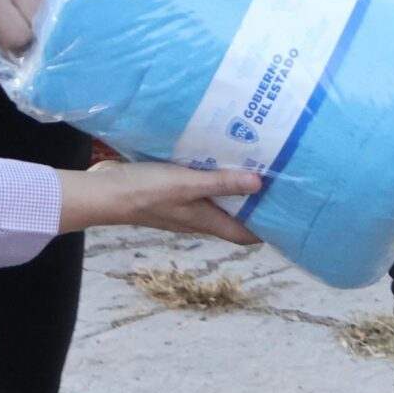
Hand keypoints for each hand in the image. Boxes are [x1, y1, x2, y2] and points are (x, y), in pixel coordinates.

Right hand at [57, 160, 261, 244]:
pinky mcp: (169, 194)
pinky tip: (214, 158)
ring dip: (232, 189)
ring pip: (216, 202)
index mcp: (206, 222)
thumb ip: (222, 183)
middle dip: (254, 203)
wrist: (105, 194)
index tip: (288, 213)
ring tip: (252, 163)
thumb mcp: (188, 184)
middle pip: (233, 217)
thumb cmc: (147, 191)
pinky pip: (198, 188)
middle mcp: (197, 218)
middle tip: (276, 178)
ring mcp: (182, 207)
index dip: (266, 229)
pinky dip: (211, 178)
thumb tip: (260, 184)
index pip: (245, 234)